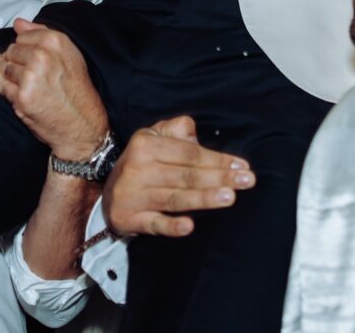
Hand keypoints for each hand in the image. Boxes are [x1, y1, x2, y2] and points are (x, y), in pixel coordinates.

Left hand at [0, 19, 108, 158]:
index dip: (22, 44)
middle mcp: (42, 56)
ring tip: (1, 68)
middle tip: (17, 65)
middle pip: (12, 50)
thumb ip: (42, 34)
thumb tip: (18, 23)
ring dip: (2, 68)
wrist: (82, 124)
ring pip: (4, 66)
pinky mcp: (21, 97)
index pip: (23, 35)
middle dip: (12, 57)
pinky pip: (0, 84)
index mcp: (55, 42)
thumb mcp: (69, 54)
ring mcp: (30, 77)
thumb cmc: (77, 89)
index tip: (22, 49)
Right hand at [103, 116, 254, 237]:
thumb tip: (195, 134)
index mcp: (146, 144)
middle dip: (219, 177)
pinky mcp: (130, 219)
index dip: (217, 159)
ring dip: (203, 199)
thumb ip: (177, 129)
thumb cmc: (142, 162)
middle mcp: (138, 168)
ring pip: (175, 198)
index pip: (189, 153)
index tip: (243, 166)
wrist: (108, 193)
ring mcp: (133, 195)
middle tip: (246, 181)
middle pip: (186, 174)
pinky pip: (154, 224)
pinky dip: (171, 226)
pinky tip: (189, 226)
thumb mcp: (153, 136)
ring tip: (229, 197)